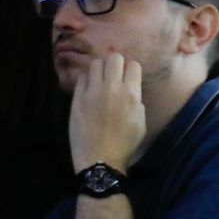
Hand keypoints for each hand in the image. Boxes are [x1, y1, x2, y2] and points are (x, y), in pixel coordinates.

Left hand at [69, 54, 146, 172]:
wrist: (99, 160)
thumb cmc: (124, 144)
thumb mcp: (141, 123)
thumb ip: (137, 101)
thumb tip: (131, 89)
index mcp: (131, 94)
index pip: (133, 64)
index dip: (131, 69)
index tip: (128, 77)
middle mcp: (112, 88)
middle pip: (114, 58)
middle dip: (116, 64)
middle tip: (114, 75)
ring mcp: (92, 92)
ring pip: (95, 64)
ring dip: (100, 70)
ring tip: (100, 81)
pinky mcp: (77, 98)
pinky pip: (82, 78)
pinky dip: (86, 81)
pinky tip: (89, 91)